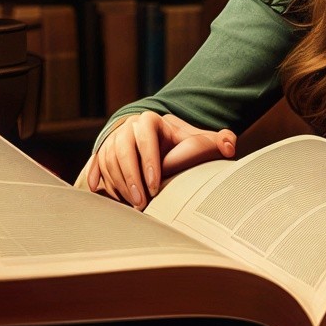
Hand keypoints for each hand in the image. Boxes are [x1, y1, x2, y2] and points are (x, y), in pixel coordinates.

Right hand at [79, 111, 237, 210]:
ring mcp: (114, 138)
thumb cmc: (183, 144)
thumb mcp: (201, 141)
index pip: (144, 137)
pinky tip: (97, 190)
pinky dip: (95, 175)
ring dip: (117, 183)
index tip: (155, 185)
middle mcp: (128, 127)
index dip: (148, 161)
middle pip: (122, 150)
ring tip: (132, 204)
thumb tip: (230, 144)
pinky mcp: (104, 151)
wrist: (161, 139)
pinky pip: (96, 163)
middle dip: (131, 178)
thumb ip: (219, 141)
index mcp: (151, 121)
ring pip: (108, 159)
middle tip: (141, 202)